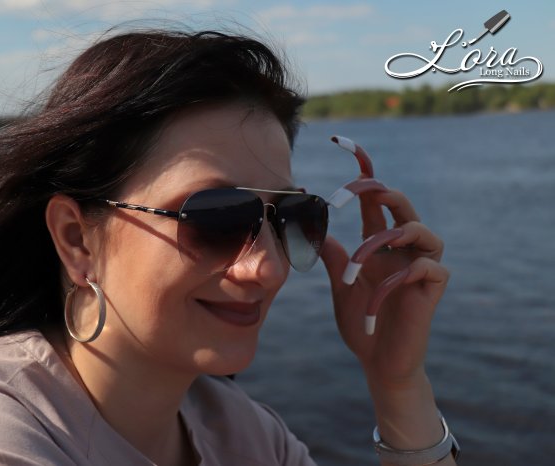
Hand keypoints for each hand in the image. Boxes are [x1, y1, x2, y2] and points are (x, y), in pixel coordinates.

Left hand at [320, 186, 448, 388]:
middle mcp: (402, 249)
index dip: (364, 176)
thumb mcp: (341, 285)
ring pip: (420, 230)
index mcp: (378, 244)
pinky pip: (426, 267)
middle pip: (402, 205)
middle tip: (355, 193)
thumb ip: (334, 257)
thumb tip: (316, 229)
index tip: (345, 146)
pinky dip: (396, 278)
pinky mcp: (433, 289)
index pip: (374, 202)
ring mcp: (420, 267)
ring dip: (384, 241)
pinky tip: (375, 297)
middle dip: (381, 193)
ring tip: (359, 262)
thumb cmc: (361, 322)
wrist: (378, 362)